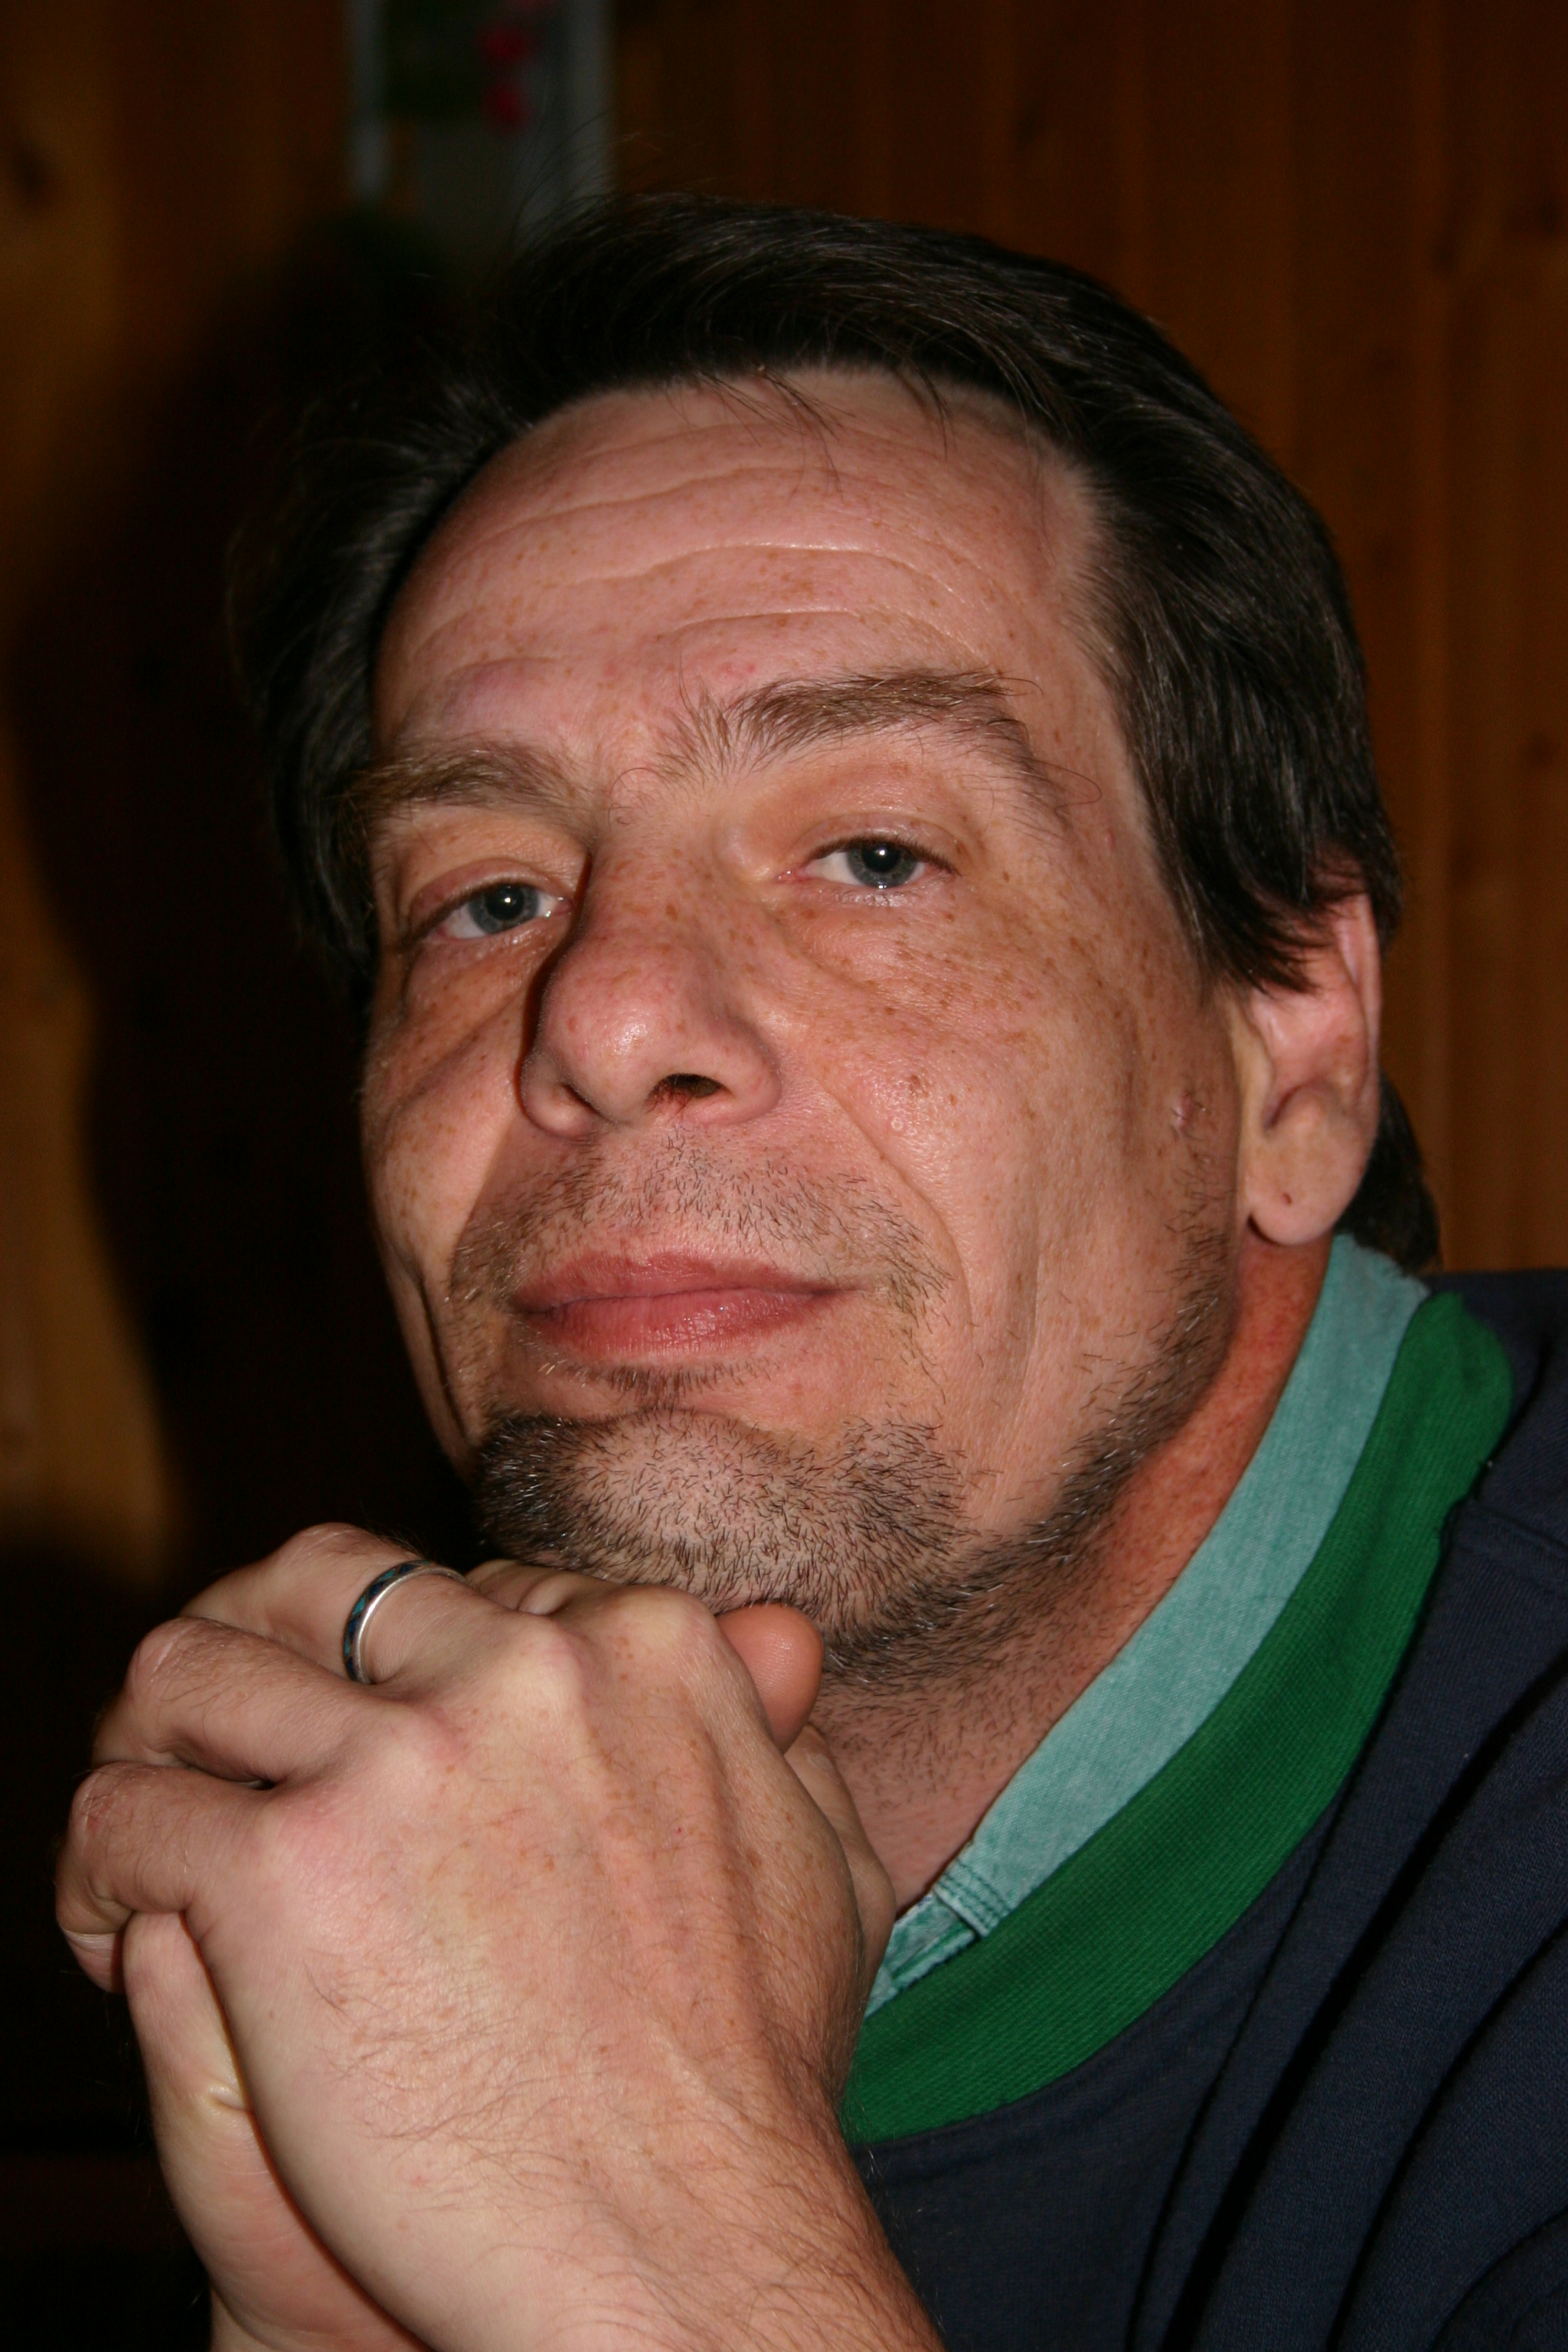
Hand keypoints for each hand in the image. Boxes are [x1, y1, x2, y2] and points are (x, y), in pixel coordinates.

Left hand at [58, 1528, 925, 2351]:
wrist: (687, 2254)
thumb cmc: (758, 2081)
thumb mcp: (824, 1866)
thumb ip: (781, 1734)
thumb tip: (775, 1634)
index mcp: (643, 1647)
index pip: (459, 1589)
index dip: (394, 1669)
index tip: (362, 1744)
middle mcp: (521, 1670)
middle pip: (318, 1586)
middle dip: (258, 1646)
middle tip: (217, 1736)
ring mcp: (399, 1763)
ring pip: (192, 1666)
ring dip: (157, 1735)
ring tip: (150, 1823)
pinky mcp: (286, 1871)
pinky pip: (128, 1809)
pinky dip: (102, 1862)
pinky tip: (121, 1933)